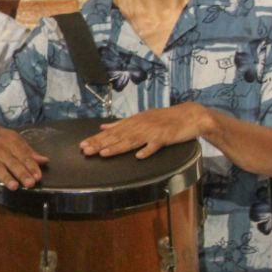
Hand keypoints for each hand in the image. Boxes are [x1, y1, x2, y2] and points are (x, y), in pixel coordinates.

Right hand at [0, 119, 47, 198]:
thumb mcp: (14, 140)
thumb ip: (28, 151)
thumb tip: (45, 160)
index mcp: (11, 143)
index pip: (23, 156)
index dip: (31, 166)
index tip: (38, 176)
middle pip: (12, 162)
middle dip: (21, 173)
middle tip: (30, 183)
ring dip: (5, 177)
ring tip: (14, 186)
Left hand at [79, 103, 209, 158]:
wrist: (189, 115)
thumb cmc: (164, 119)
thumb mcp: (140, 118)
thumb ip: (121, 124)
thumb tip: (103, 127)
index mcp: (133, 122)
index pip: (111, 132)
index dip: (96, 139)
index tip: (82, 145)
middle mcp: (139, 126)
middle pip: (117, 136)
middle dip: (100, 144)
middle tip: (86, 150)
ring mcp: (152, 131)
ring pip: (132, 140)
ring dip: (118, 147)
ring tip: (104, 154)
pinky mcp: (165, 137)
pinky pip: (155, 145)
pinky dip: (148, 150)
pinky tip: (139, 156)